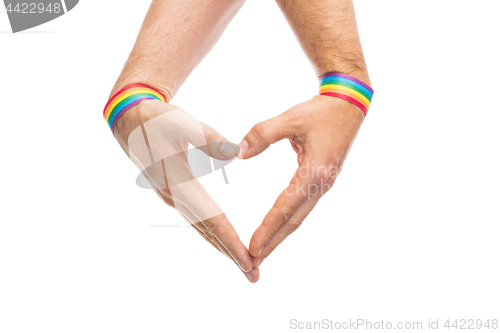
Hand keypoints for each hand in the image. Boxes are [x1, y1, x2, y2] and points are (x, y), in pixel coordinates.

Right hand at [113, 99, 258, 282]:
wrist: (131, 122)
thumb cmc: (157, 120)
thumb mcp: (183, 123)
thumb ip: (208, 139)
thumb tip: (234, 155)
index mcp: (179, 183)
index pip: (211, 218)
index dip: (230, 241)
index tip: (248, 261)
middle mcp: (175, 197)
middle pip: (208, 232)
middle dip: (231, 254)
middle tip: (254, 276)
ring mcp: (173, 198)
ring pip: (202, 228)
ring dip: (223, 247)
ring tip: (244, 265)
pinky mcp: (175, 194)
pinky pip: (198, 220)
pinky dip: (213, 233)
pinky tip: (223, 240)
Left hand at [237, 95, 364, 266]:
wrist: (349, 104)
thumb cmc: (321, 111)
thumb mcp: (291, 117)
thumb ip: (263, 134)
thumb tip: (239, 153)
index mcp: (314, 172)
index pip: (285, 208)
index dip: (268, 229)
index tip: (252, 248)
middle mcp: (321, 184)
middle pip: (294, 221)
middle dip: (273, 243)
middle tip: (253, 263)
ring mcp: (323, 184)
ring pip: (299, 216)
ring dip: (280, 235)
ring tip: (263, 252)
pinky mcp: (322, 180)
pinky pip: (302, 207)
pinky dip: (288, 221)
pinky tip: (278, 228)